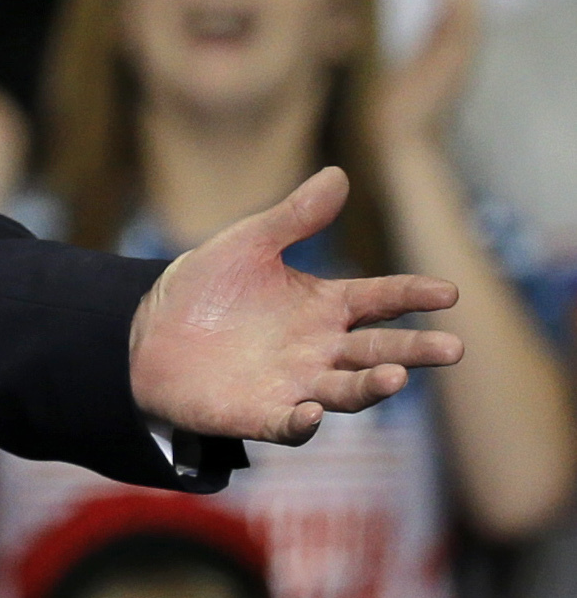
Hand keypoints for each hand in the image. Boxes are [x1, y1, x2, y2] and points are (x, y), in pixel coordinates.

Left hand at [126, 167, 463, 445]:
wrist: (145, 332)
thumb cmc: (203, 289)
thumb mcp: (247, 244)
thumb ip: (294, 217)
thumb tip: (339, 173)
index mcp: (323, 305)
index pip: (380, 299)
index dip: (413, 295)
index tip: (447, 292)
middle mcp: (320, 349)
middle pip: (378, 350)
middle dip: (415, 350)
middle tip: (452, 347)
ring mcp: (294, 385)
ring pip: (347, 390)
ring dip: (373, 386)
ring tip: (396, 376)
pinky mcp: (260, 414)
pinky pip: (289, 424)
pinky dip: (304, 422)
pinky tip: (313, 413)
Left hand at [373, 0, 478, 160]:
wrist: (399, 144)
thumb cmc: (388, 116)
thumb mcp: (382, 72)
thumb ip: (373, 51)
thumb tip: (341, 31)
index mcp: (445, 51)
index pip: (454, 3)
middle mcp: (459, 49)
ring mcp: (462, 52)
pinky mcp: (458, 55)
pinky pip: (466, 11)